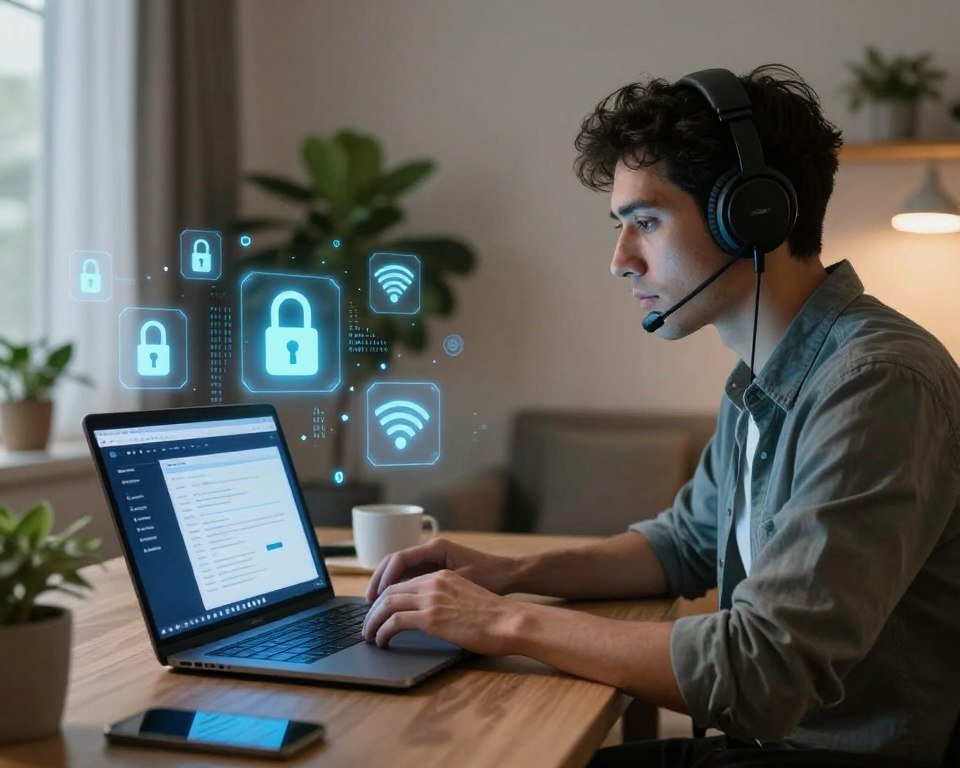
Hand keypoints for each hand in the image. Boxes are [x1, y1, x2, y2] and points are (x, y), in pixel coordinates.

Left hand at [361, 568, 520, 653]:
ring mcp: (431, 599)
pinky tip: (382, 641)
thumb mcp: (465, 598)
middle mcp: (433, 582)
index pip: (403, 582)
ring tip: (369, 635)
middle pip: (390, 591)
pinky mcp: (430, 617)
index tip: (378, 611)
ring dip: (373, 621)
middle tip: (367, 625)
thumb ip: (445, 600)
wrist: (509, 621)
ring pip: (386, 604)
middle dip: (374, 609)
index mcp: (442, 576)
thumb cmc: (495, 617)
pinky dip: (382, 631)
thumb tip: (432, 617)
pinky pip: (394, 621)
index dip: (386, 597)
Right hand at [363, 537, 517, 601]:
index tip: (375, 595)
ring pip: (400, 571)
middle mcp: (431, 551)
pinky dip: (399, 589)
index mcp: (436, 548)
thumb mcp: (462, 581)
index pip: (399, 559)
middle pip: (394, 563)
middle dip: (379, 581)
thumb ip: (434, 586)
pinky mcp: (436, 570)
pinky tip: (393, 604)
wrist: (511, 574)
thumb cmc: (491, 576)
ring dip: (387, 586)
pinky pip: (411, 578)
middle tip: (368, 601)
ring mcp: (433, 560)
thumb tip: (404, 595)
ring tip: (375, 605)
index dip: (384, 578)